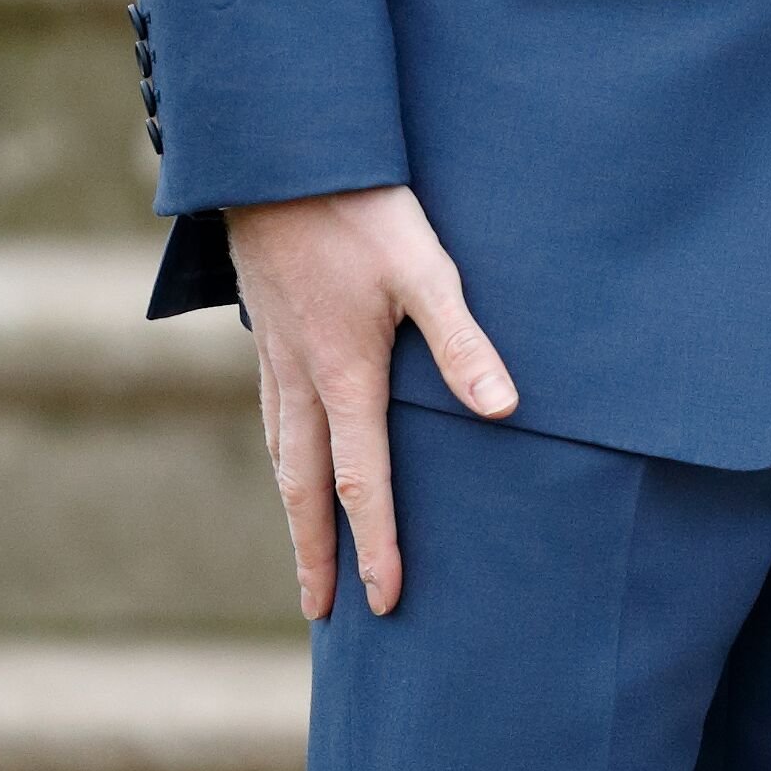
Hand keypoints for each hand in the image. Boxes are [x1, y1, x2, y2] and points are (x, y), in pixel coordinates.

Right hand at [227, 186, 514, 621]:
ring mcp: (277, 357)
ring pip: (281, 454)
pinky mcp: (266, 331)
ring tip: (301, 552)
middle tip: (319, 612)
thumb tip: (504, 412)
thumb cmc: (359, 210)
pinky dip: (279, 455)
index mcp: (346, 376)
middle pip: (306, 488)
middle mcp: (303, 380)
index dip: (375, 546)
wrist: (279, 158)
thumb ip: (463, 342)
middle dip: (316, 553)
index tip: (383, 603)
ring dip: (293, 510)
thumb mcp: (425, 270)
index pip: (363, 482)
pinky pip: (270, 415)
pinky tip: (286, 455)